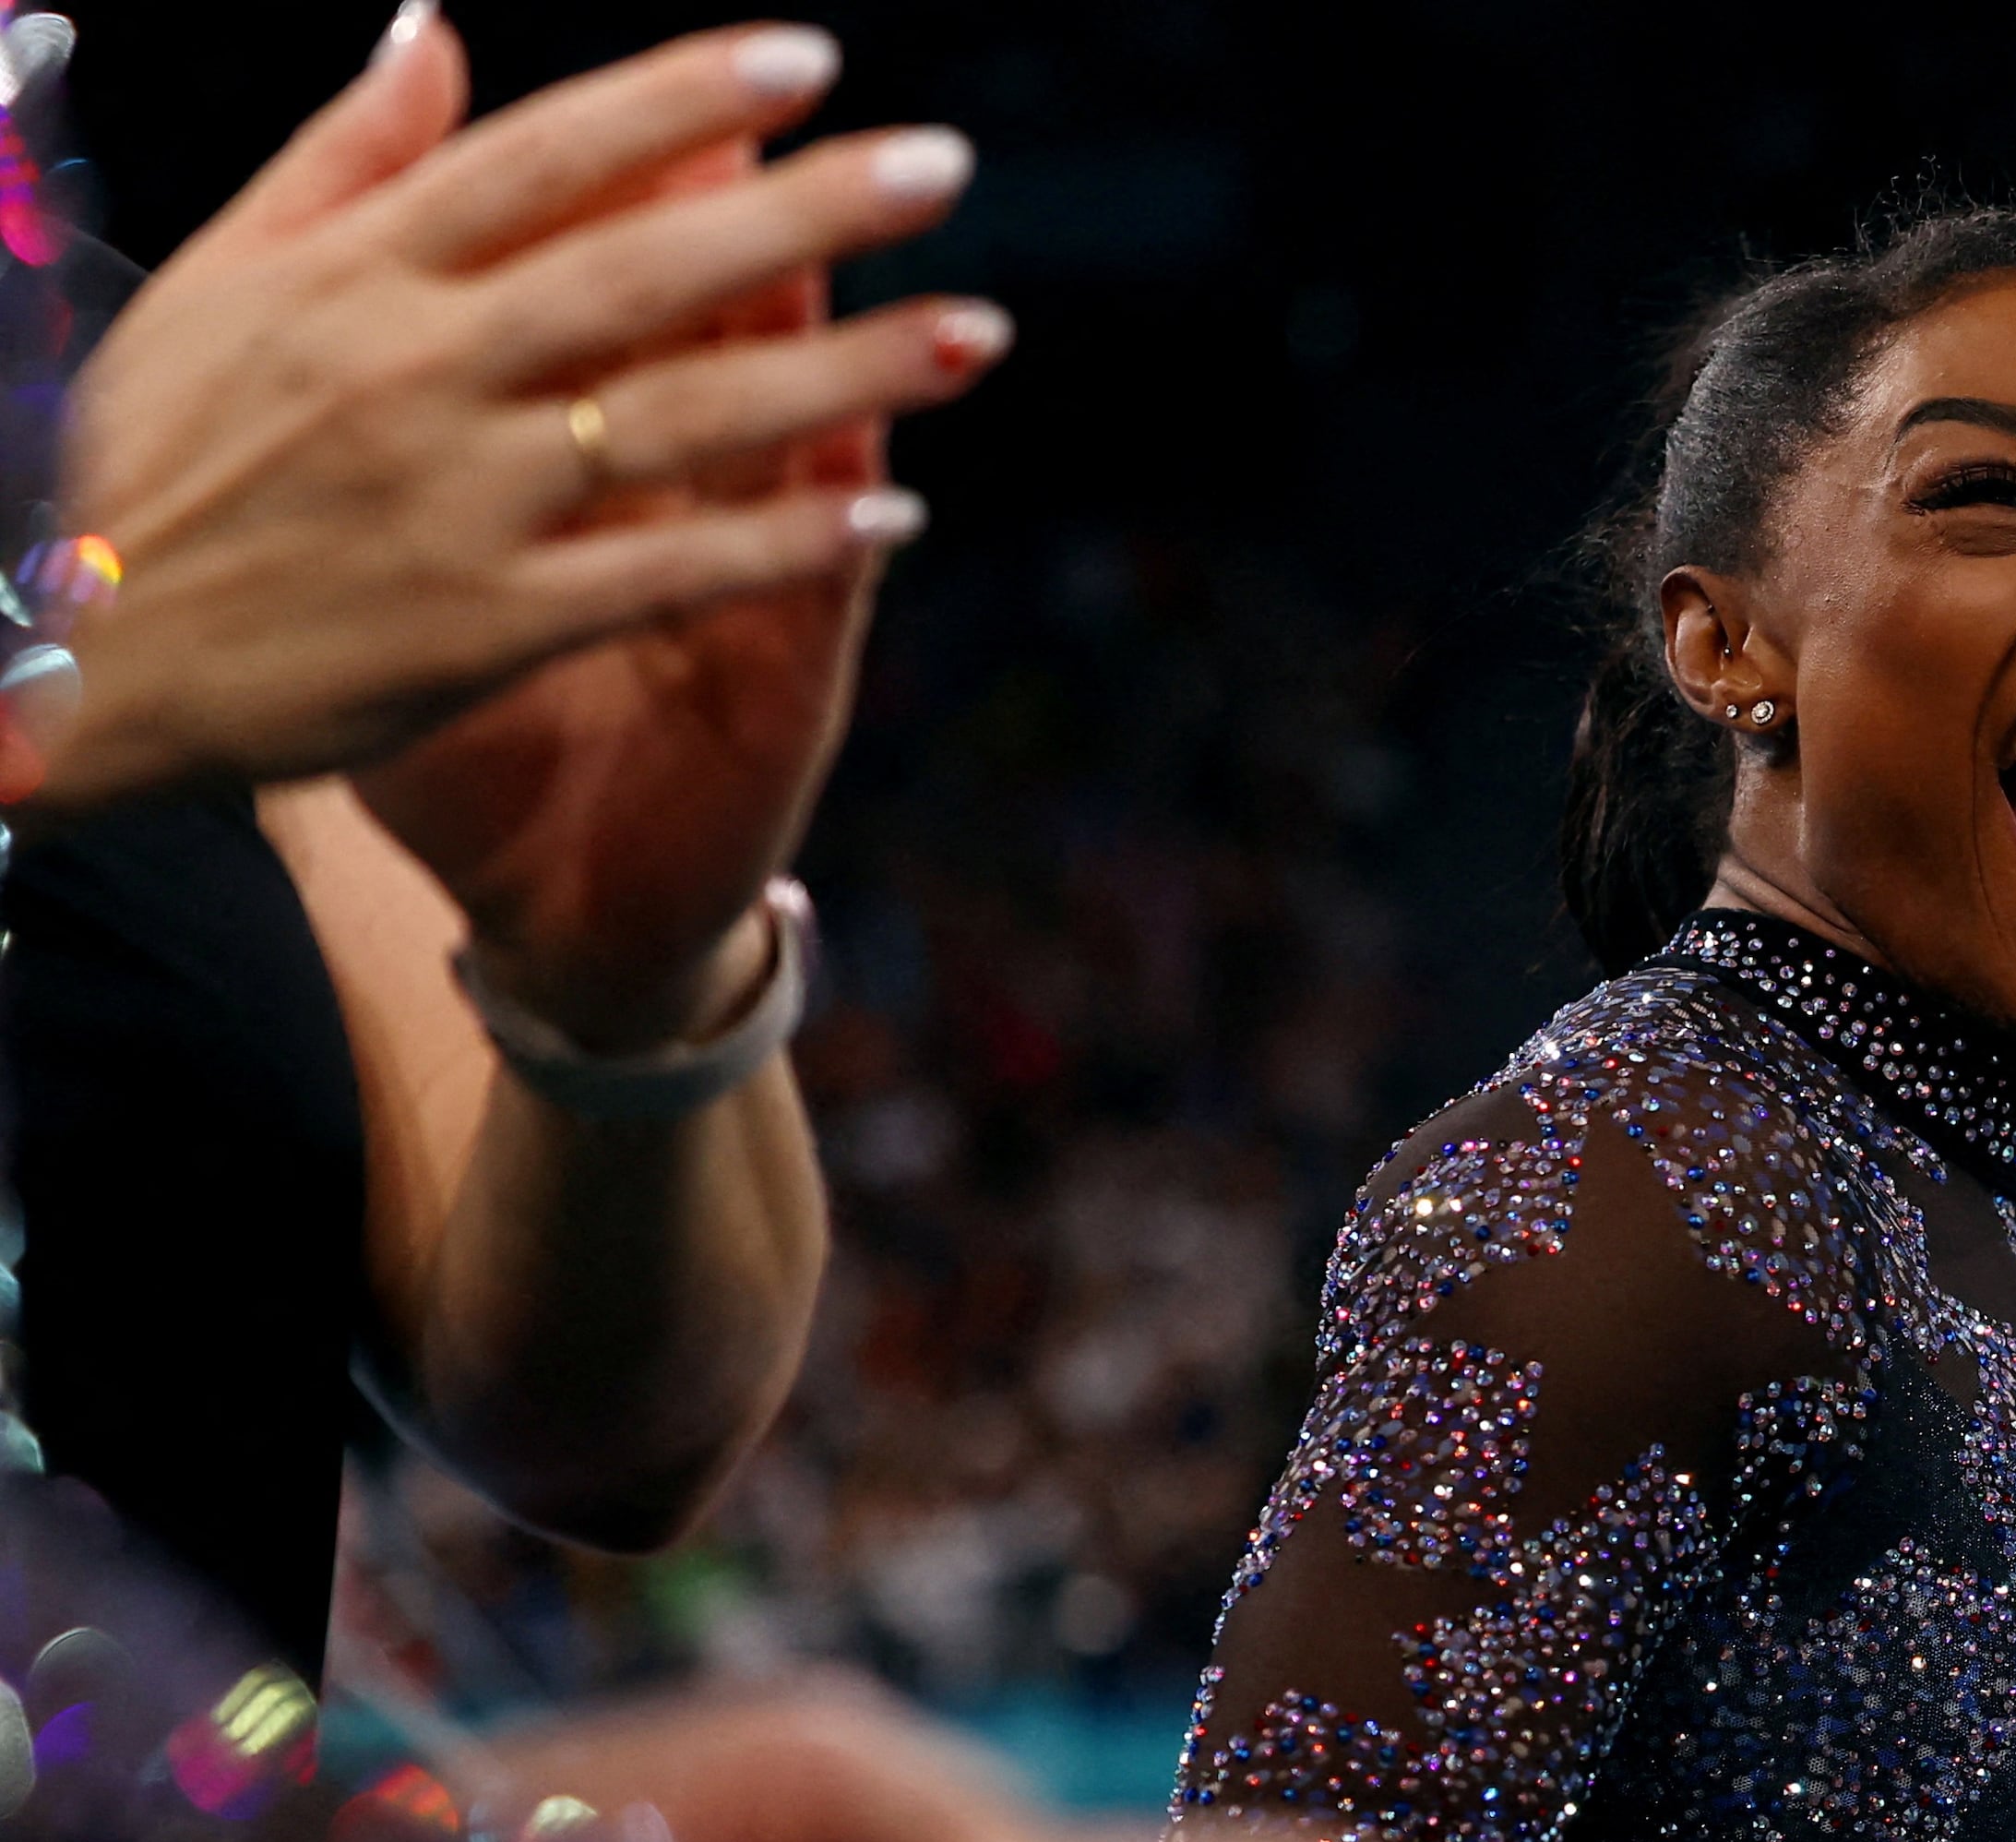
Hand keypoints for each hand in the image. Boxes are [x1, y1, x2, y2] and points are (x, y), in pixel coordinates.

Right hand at [36, 16, 999, 835]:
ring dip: (843, 376)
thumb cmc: (139, 454)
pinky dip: (780, 545)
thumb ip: (345, 157)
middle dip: (802, 215)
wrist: (64, 656)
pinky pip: (664, 571)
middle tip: (943, 164)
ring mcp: (453, 501)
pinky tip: (890, 512)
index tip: (804, 63)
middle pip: (639, 272)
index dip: (677, 102)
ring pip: (681, 419)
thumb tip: (434, 26)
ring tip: (976, 333)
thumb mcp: (220, 281)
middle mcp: (410, 374)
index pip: (541, 158)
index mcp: (349, 275)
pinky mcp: (484, 625)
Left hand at [349, 177, 1008, 1046]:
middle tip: (795, 152)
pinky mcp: (768, 709)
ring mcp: (742, 606)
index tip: (677, 118)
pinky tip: (882, 499)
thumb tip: (375, 313)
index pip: (618, 314)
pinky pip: (803, 627)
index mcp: (584, 472)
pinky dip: (836, 564)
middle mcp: (681, 520)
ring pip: (793, 471)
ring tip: (886, 290)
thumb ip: (423, 444)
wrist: (563, 913)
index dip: (643, 215)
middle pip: (721, 359)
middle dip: (764, 253)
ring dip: (853, 383)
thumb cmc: (488, 748)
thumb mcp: (430, 585)